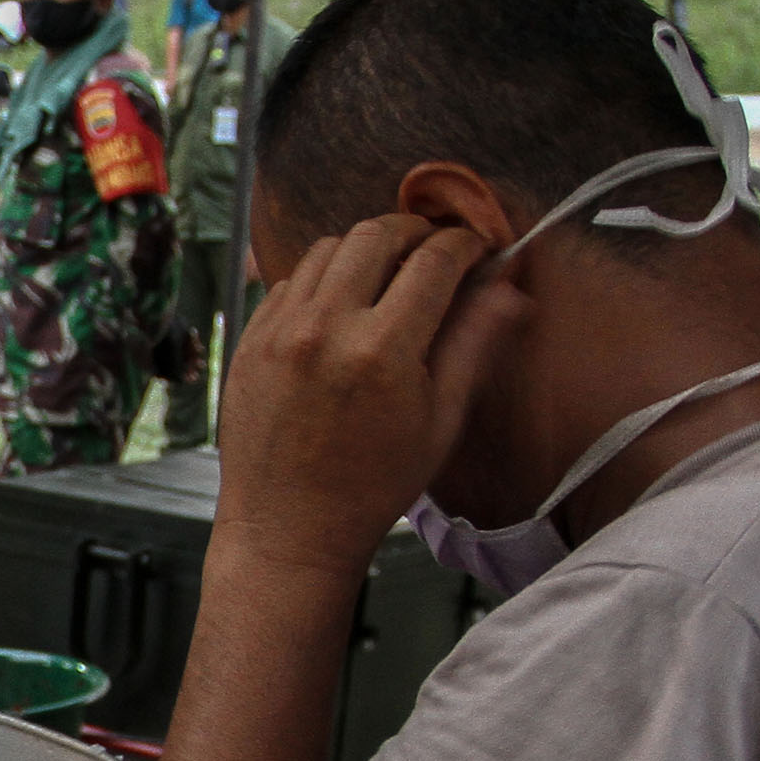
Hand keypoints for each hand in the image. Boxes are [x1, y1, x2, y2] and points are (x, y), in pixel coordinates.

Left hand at [215, 214, 514, 579]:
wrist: (288, 529)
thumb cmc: (373, 485)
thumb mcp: (440, 421)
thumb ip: (474, 344)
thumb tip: (510, 286)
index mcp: (382, 349)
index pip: (434, 260)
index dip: (465, 243)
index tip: (477, 247)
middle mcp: (325, 328)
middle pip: (376, 234)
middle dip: (414, 231)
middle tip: (434, 249)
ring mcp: (279, 331)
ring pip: (326, 248)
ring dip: (364, 249)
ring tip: (387, 273)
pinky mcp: (249, 340)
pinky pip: (288, 280)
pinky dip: (320, 279)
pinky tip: (340, 306)